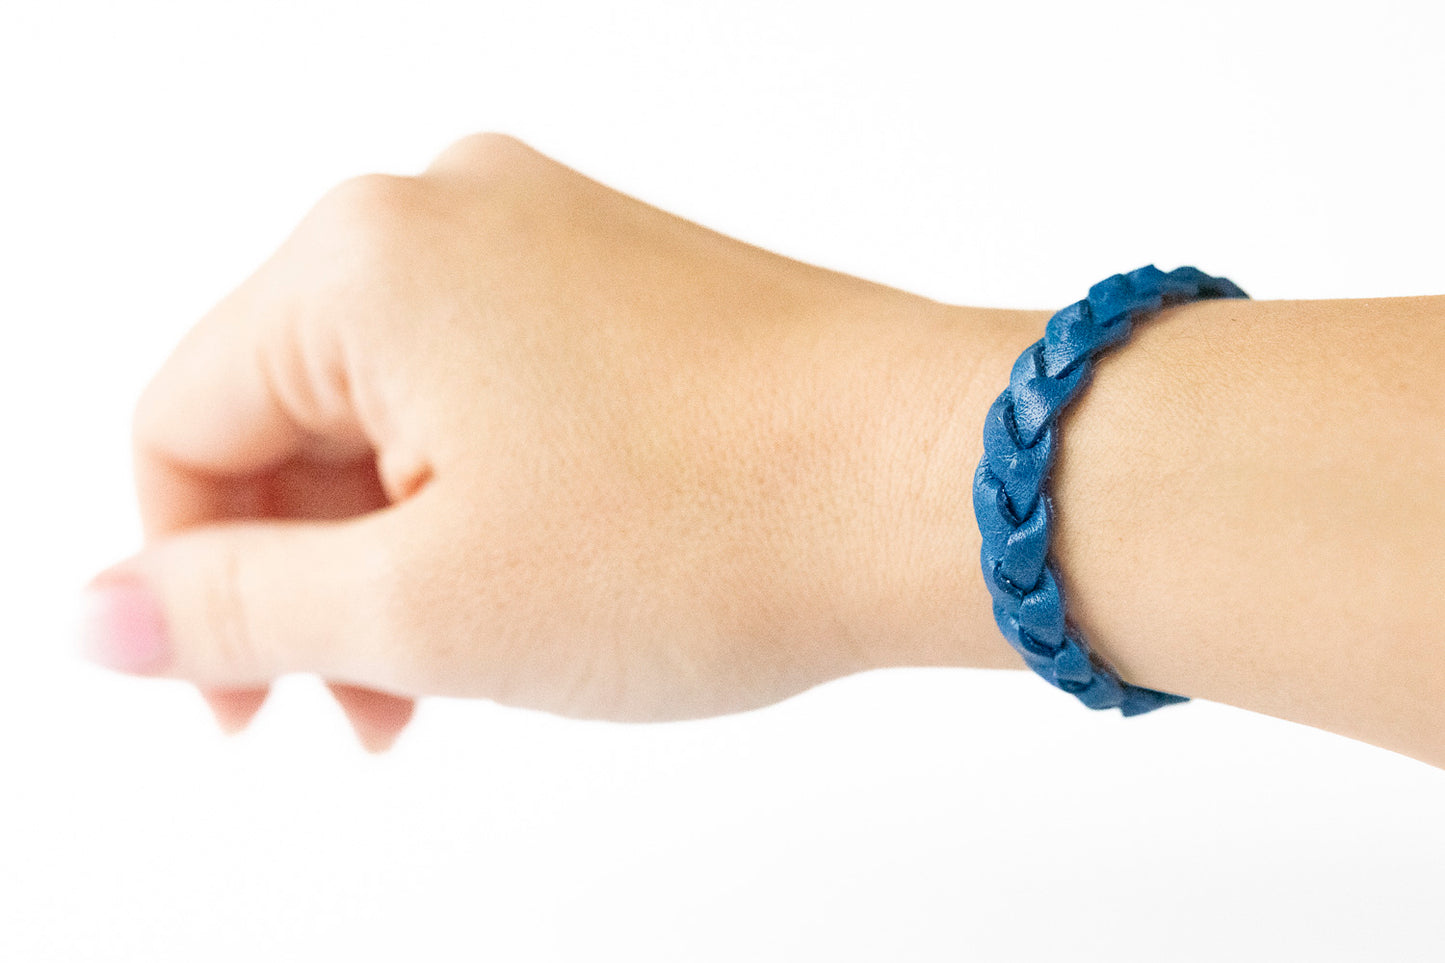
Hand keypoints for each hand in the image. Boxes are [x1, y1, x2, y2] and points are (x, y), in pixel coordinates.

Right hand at [82, 133, 1014, 750]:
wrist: (942, 483)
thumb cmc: (710, 530)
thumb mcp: (430, 604)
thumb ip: (235, 607)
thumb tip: (101, 614)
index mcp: (364, 258)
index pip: (181, 429)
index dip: (190, 586)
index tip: (247, 707)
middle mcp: (448, 212)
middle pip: (293, 417)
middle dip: (316, 580)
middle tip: (378, 707)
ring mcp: (549, 238)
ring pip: (400, 416)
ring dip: (405, 552)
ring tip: (477, 663)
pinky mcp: (625, 281)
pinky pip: (495, 396)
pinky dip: (486, 500)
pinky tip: (545, 583)